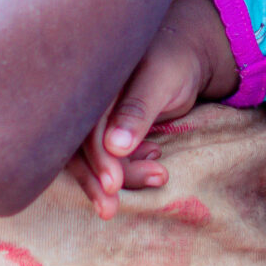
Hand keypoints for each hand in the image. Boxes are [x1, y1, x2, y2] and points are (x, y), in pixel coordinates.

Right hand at [68, 0, 238, 218]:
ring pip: (95, 156)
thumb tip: (113, 146)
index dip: (97, 158)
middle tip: (110, 210)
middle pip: (79, 148)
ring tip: (161, 176)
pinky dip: (130, 166)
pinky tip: (155, 161)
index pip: (85, 128)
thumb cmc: (173, 61)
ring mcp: (97, 116)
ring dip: (122, 175)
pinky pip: (110, 156)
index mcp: (92, 81)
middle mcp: (87, 101)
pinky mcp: (109, 129)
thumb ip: (137, 110)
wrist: (186, 55)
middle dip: (96, 180)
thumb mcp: (160, 79)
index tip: (113, 185)